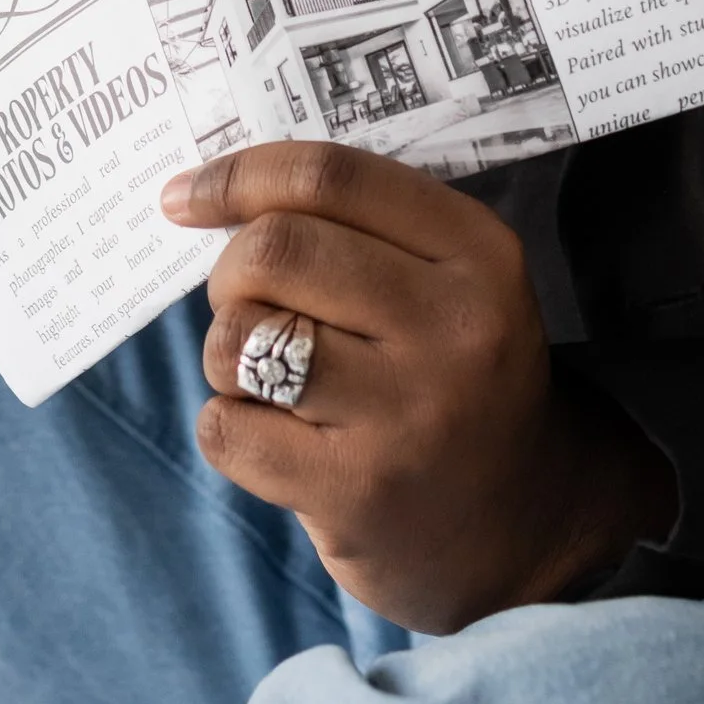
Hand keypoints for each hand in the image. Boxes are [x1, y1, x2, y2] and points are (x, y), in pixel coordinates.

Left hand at [162, 143, 676, 633]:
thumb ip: (353, 228)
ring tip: (267, 380)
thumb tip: (198, 192)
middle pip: (274, 248)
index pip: (331, 176)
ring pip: (239, 337)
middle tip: (248, 307)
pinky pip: (226, 429)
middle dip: (230, 273)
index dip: (239, 175)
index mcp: (479, 254)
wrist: (517, 527)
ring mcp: (407, 414)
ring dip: (224, 353)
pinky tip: (278, 441)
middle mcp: (455, 327)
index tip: (186, 194)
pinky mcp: (357, 491)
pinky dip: (228, 428)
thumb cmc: (448, 380)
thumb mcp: (445, 284)